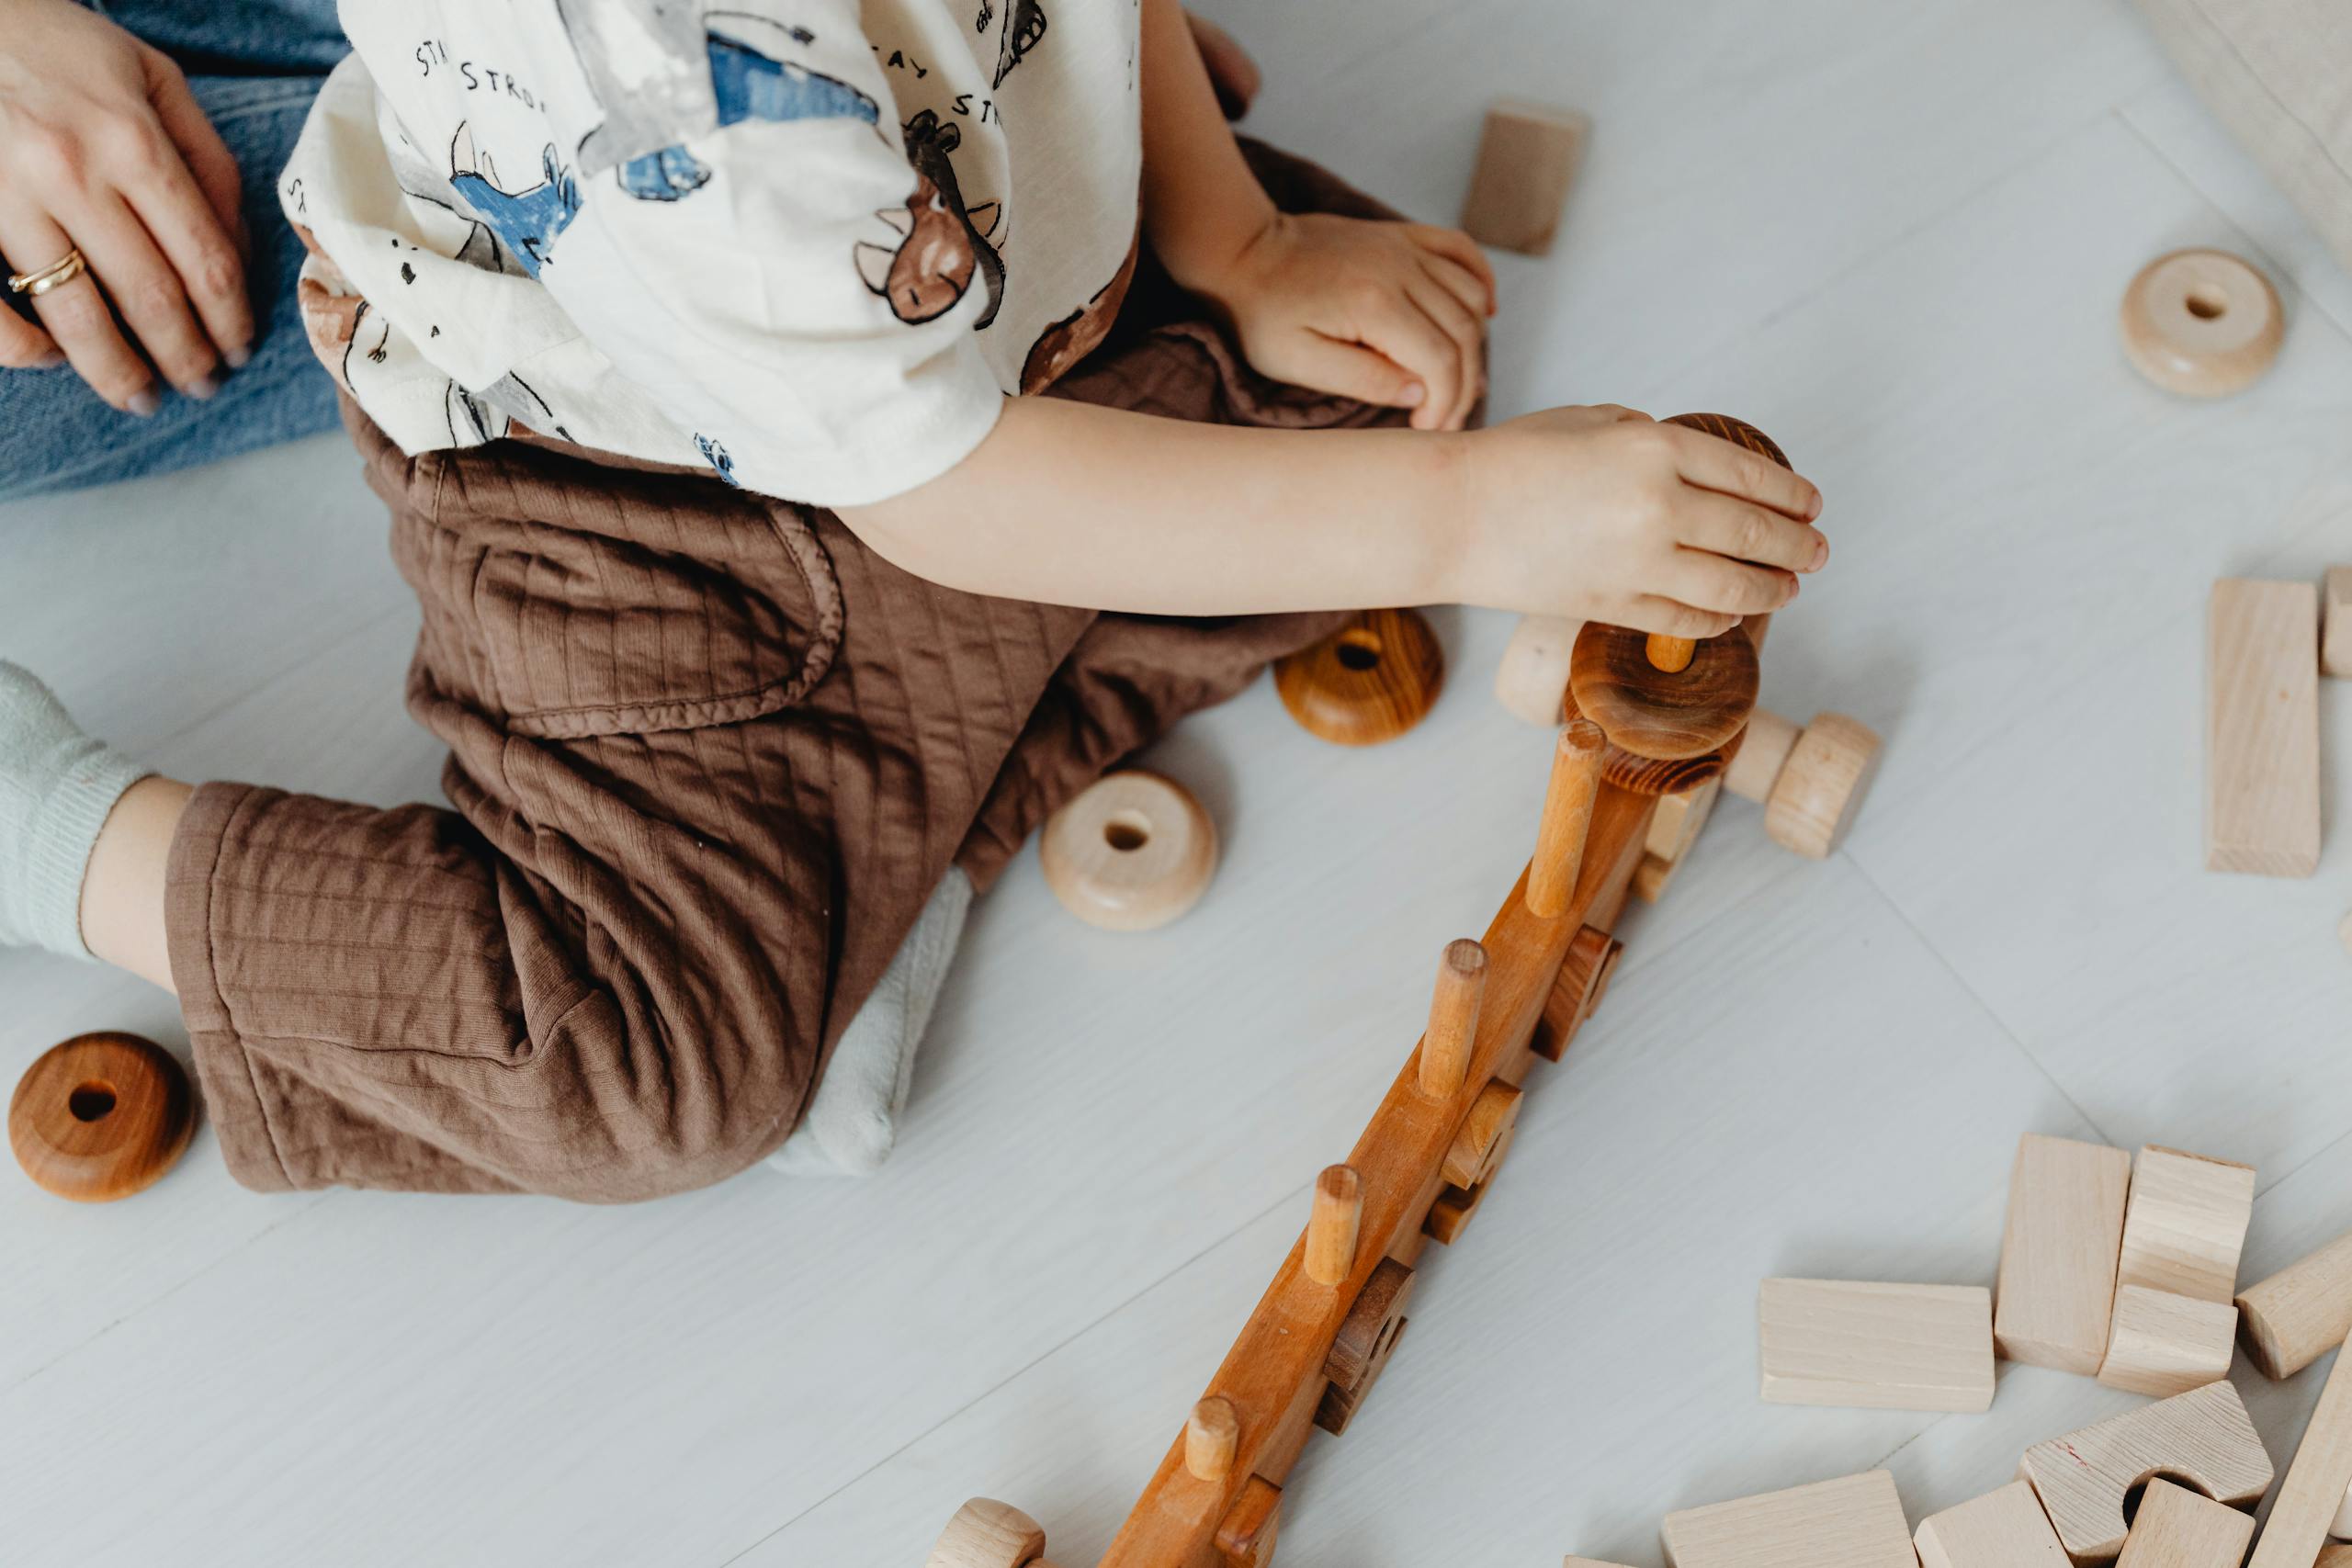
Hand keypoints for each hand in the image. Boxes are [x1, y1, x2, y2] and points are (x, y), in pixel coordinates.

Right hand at [0, 0, 251, 412]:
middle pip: (152, 299)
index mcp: (133, 141)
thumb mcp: (152, 78)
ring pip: (76, 316)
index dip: (232, 320)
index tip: (240, 349)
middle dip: (187, 357)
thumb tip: (240, 246)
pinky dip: (23, 348)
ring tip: (142, 397)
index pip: (206, 261)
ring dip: (118, 372)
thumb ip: (206, 158)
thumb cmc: (61, 48)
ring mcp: (6, 196)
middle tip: (203, 385)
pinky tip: (53, 359)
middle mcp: (73, 173)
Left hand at [1199, 210, 1495, 432]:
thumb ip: (1363, 379)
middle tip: (1444, 419)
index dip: (1445, 403)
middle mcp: (1399, 268)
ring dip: (1474, 344)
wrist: (1243, 251)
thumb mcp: (1297, 362)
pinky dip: (1480, 282)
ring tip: (1454, 382)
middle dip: (1463, 385)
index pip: (1440, 361)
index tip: (1427, 429)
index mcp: (1374, 303)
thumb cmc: (1262, 314)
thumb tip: (1419, 394)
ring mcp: (1403, 247)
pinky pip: (1461, 250)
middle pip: (1464, 332)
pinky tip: (1483, 314)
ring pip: (1470, 297)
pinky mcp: (1401, 236)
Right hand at [1453, 405, 1829, 633]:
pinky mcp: (1612, 604)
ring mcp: (1638, 560)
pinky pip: (1686, 620)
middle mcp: (1658, 503)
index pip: (1752, 475)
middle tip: (1818, 551)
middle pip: (1756, 532)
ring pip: (1733, 585)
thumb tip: (1689, 467)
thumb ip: (1646, 436)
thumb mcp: (1589, 421)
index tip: (1812, 506)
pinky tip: (1730, 616)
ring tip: (1789, 589)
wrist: (1451, 513)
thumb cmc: (1512, 459)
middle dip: (1798, 546)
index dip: (1793, 495)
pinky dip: (1718, 620)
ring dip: (1772, 590)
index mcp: (1655, 445)